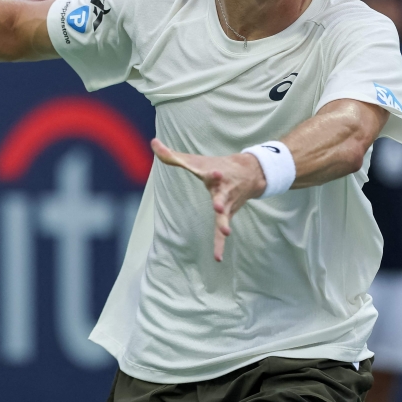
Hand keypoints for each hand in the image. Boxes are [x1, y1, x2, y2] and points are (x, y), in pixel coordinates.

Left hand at [151, 138, 266, 261]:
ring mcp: (227, 203)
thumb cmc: (216, 166)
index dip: (213, 173)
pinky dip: (219, 244)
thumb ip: (172, 156)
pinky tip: (217, 258)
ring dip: (224, 222)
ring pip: (225, 214)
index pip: (213, 173)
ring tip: (227, 232)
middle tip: (219, 205)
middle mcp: (223, 190)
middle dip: (221, 200)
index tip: (216, 172)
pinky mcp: (227, 214)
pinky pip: (221, 231)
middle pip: (222, 195)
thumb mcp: (195, 160)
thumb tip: (152, 142)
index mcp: (215, 175)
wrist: (249, 172)